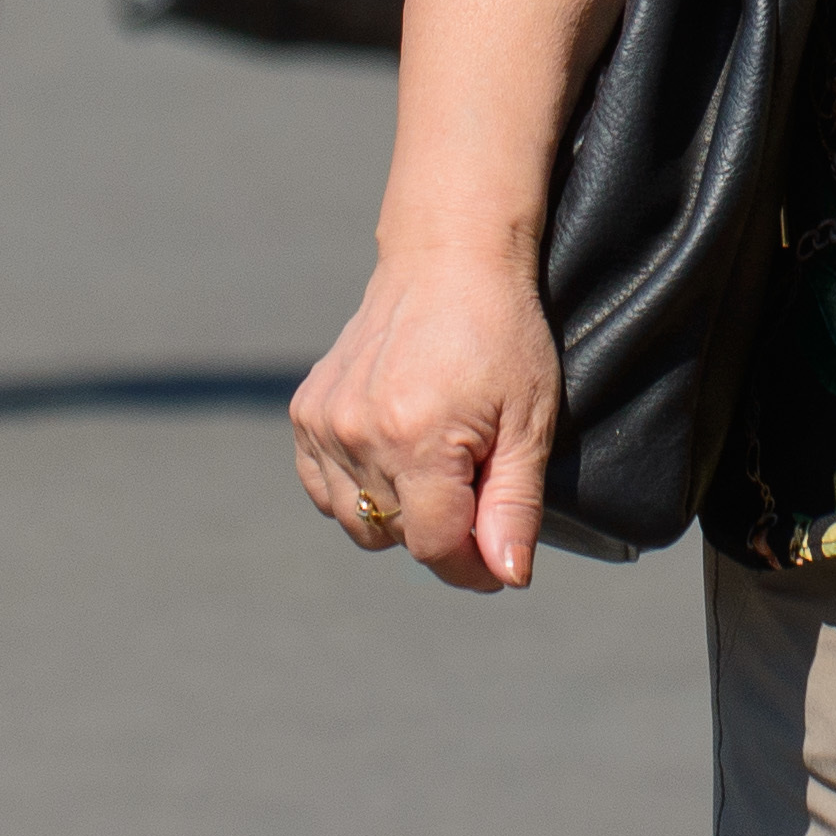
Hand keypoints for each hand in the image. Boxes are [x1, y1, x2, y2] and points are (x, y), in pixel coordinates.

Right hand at [292, 241, 562, 591]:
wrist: (448, 259)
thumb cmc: (502, 334)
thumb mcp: (530, 419)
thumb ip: (514, 505)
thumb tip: (507, 577)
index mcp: (416, 439)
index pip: (435, 547)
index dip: (472, 567)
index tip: (498, 563)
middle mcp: (358, 434)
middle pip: (396, 535)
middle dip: (440, 529)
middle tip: (477, 481)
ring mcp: (323, 423)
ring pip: (355, 521)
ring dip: (397, 512)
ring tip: (437, 461)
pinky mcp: (305, 412)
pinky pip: (324, 490)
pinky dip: (356, 490)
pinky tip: (394, 454)